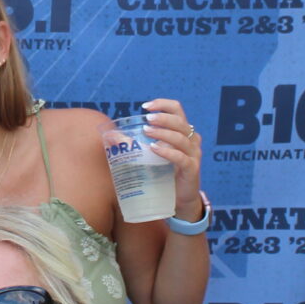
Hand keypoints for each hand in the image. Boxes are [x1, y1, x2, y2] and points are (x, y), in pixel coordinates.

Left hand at [118, 99, 203, 221]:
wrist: (180, 198)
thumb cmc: (165, 172)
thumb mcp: (151, 155)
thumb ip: (135, 144)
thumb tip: (111, 137)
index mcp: (182, 132)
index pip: (177, 110)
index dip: (163, 104)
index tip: (146, 106)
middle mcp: (191, 140)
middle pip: (180, 122)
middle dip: (163, 118)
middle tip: (147, 120)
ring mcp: (193, 154)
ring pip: (180, 138)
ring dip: (163, 133)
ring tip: (147, 132)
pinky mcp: (192, 169)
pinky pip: (181, 157)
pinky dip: (167, 152)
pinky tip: (155, 149)